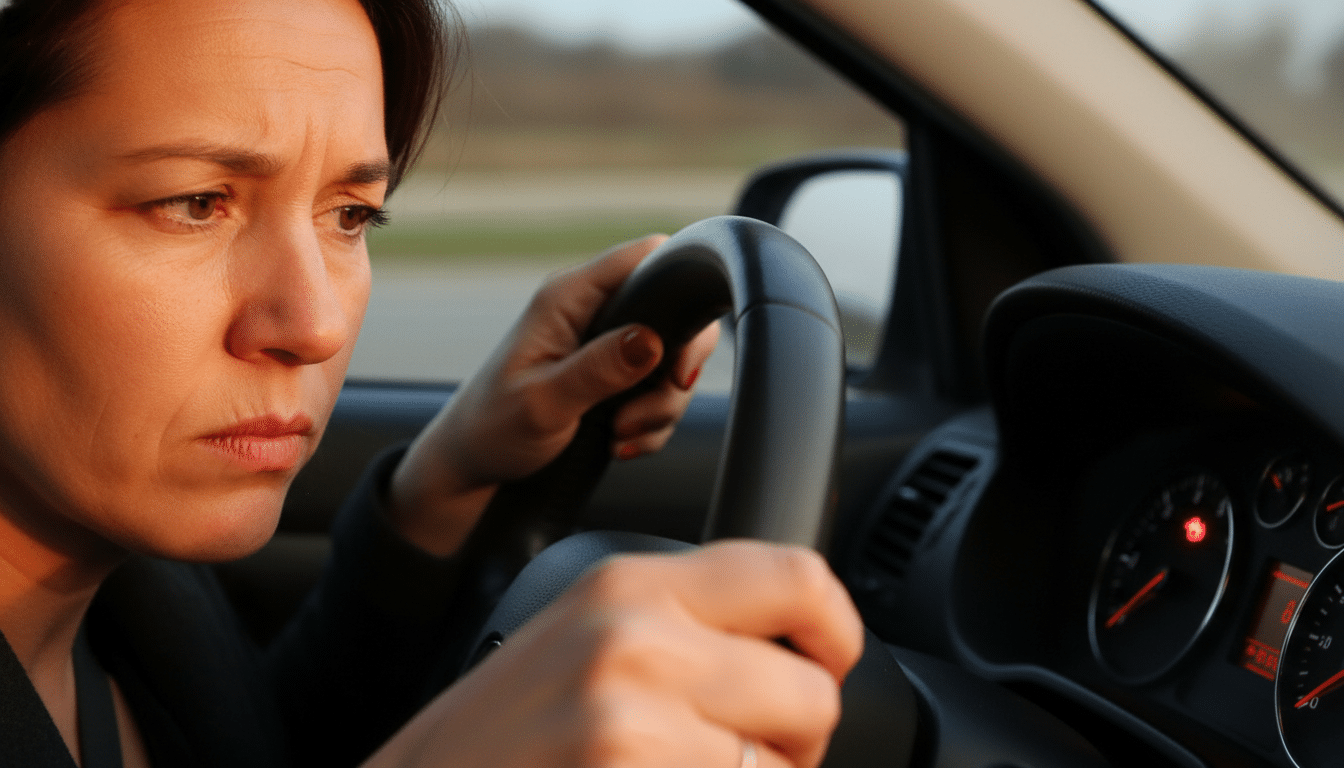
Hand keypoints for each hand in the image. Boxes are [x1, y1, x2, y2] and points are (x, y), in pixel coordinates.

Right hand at [362, 542, 864, 767]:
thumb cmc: (496, 740)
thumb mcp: (584, 638)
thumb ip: (683, 626)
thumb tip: (799, 640)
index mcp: (629, 586)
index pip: (797, 576)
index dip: (838, 631)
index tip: (829, 665)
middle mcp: (635, 639)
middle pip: (812, 691)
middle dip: (796, 743)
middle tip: (743, 758)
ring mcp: (630, 720)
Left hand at [388, 236, 719, 555]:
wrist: (472, 468)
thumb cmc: (491, 430)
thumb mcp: (543, 403)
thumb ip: (598, 370)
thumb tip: (651, 341)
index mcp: (568, 297)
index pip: (647, 256)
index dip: (680, 293)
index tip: (676, 359)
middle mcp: (591, 311)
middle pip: (675, 315)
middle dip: (674, 372)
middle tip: (644, 411)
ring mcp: (606, 344)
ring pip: (672, 361)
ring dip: (659, 407)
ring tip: (619, 435)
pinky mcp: (615, 376)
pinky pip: (660, 392)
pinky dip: (650, 424)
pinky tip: (617, 442)